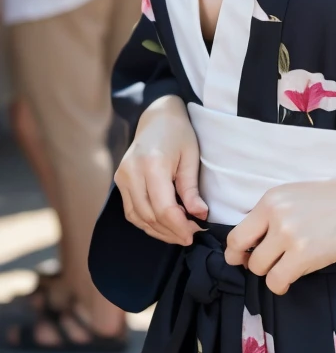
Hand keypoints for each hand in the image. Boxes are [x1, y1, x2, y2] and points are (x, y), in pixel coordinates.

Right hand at [114, 94, 207, 244]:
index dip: (179, 226)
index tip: (195, 233)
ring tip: (180, 233)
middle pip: (149, 216)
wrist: (157, 117)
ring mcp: (122, 177)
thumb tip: (199, 216)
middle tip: (191, 235)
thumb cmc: (179, 133)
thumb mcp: (191, 157)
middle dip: (171, 231)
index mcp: (152, 164)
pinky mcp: (119, 181)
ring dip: (159, 231)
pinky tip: (164, 225)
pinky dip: (147, 223)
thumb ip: (191, 189)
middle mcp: (132, 172)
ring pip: (138, 218)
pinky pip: (131, 211)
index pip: (163, 208)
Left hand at [224, 178, 335, 294]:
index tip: (246, 255)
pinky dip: (281, 284)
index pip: (235, 234)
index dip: (237, 251)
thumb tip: (245, 245)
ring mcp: (289, 235)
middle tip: (266, 263)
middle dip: (250, 263)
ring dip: (270, 272)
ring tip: (287, 265)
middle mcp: (276, 216)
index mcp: (269, 200)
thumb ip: (268, 216)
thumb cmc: (326, 202)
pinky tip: (291, 276)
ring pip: (259, 269)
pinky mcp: (303, 254)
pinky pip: (277, 281)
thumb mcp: (290, 197)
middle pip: (243, 253)